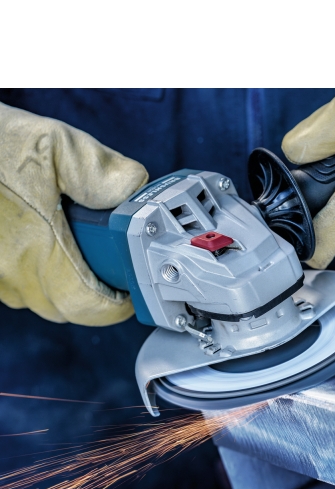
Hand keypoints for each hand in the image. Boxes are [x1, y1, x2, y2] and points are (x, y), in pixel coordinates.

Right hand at [0, 103, 147, 324]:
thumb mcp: (55, 146)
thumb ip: (104, 172)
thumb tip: (135, 190)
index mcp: (38, 251)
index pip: (88, 306)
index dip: (115, 305)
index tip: (127, 291)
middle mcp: (11, 271)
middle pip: (65, 309)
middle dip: (93, 295)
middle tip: (108, 269)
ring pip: (37, 300)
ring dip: (62, 285)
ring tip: (74, 250)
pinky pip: (12, 285)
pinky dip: (33, 274)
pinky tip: (38, 242)